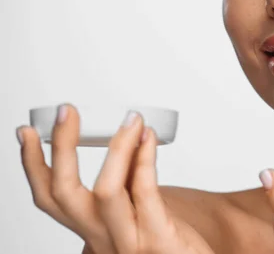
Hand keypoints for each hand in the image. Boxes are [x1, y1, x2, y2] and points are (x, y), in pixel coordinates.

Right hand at [18, 104, 213, 253]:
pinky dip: (145, 159)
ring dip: (117, 147)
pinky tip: (148, 138)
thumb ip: (126, 182)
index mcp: (92, 231)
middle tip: (67, 111)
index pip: (51, 199)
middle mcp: (103, 239)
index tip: (27, 132)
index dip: (33, 165)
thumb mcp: (136, 212)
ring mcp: (129, 243)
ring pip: (105, 192)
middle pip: (64, 194)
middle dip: (61, 148)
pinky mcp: (159, 240)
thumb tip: (123, 140)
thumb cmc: (167, 241)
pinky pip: (145, 193)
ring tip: (130, 119)